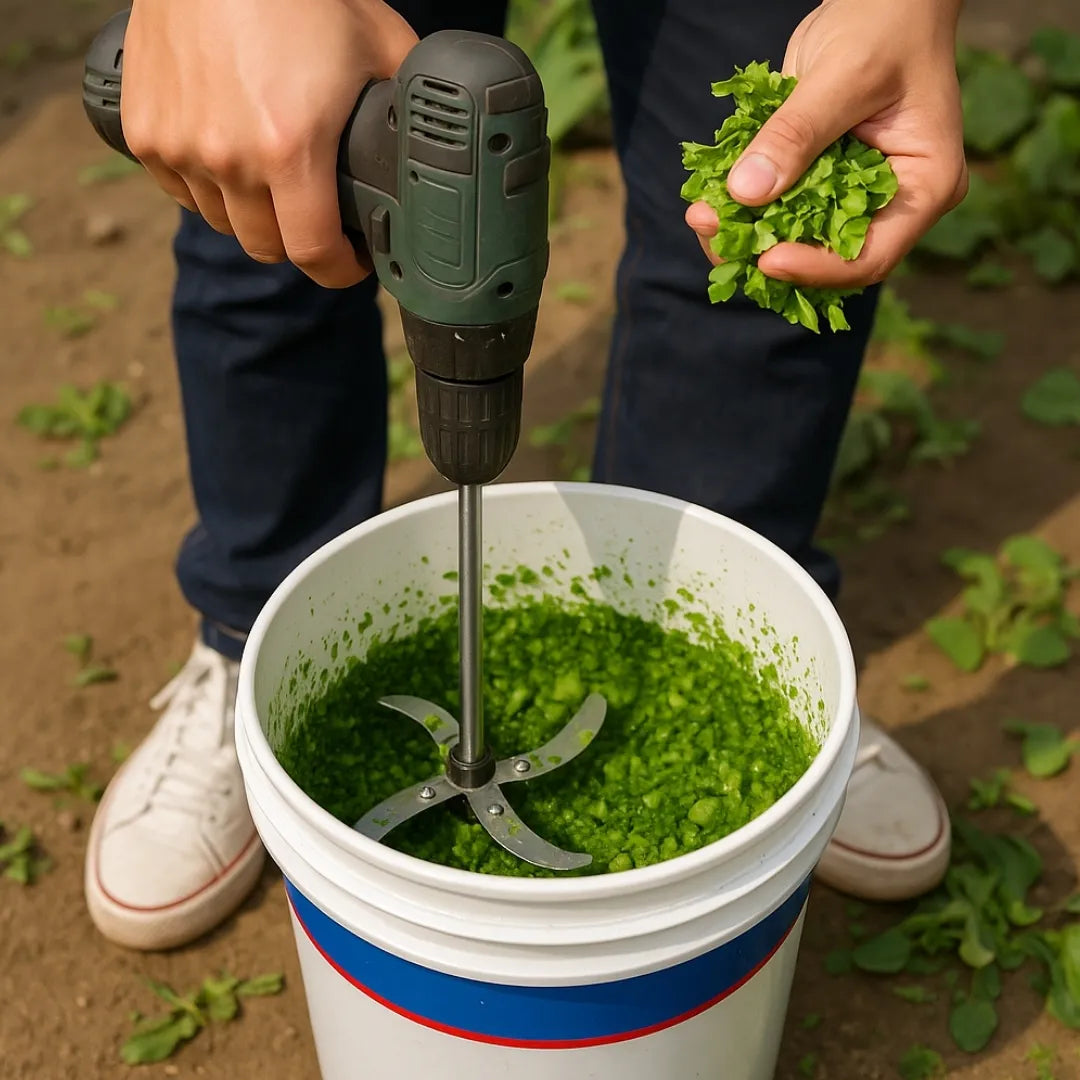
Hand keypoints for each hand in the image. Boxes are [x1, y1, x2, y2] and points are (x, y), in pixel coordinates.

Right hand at [122, 0, 417, 286]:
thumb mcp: (376, 41)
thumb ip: (407, 94)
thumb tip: (440, 131)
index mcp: (290, 148)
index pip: (312, 253)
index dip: (339, 268)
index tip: (352, 260)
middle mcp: (229, 158)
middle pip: (267, 247)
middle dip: (298, 241)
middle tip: (315, 215)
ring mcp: (180, 148)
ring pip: (223, 222)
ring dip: (251, 216)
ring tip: (272, 182)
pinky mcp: (143, 133)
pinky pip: (181, 192)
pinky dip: (206, 187)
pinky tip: (227, 159)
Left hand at [685, 0, 966, 288]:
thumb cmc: (886, 22)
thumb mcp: (844, 75)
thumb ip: (797, 134)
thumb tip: (746, 191)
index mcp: (923, 187)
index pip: (870, 256)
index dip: (815, 268)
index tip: (765, 261)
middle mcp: (890, 203)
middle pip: (825, 257)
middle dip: (764, 251)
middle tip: (711, 230)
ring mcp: (852, 195)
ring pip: (794, 239)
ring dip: (743, 234)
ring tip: (700, 214)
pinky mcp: (818, 181)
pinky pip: (778, 208)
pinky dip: (741, 208)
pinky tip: (706, 198)